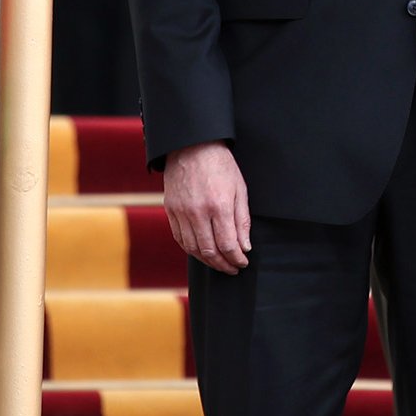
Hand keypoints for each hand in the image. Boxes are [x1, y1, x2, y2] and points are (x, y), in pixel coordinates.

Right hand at [163, 141, 250, 273]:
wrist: (193, 146)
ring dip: (207, 261)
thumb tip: (245, 246)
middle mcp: (198, 212)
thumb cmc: (221, 165)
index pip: (228, 244)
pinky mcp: (170, 211)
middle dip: (223, 264)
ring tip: (219, 263)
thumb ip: (242, 220)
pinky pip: (180, 239)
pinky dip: (191, 250)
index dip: (237, 258)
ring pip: (193, 249)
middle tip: (233, 268)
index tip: (243, 262)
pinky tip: (202, 252)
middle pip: (210, 251)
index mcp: (220, 205)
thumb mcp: (240, 188)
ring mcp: (182, 213)